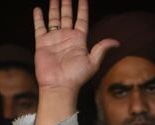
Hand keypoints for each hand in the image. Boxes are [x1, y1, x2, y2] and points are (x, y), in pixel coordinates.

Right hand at [31, 0, 117, 124]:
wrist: (59, 85)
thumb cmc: (76, 76)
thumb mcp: (93, 62)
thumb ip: (102, 49)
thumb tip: (117, 42)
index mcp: (79, 40)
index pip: (81, 19)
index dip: (82, 8)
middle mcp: (66, 37)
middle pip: (67, 16)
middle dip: (67, 4)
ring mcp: (54, 39)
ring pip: (54, 19)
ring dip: (54, 8)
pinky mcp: (42, 43)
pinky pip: (40, 27)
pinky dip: (38, 18)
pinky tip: (38, 9)